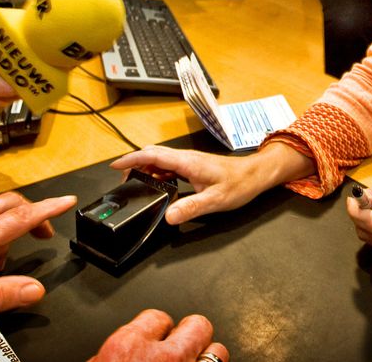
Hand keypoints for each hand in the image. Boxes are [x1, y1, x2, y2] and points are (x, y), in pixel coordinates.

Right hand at [89, 309, 228, 361]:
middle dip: (191, 333)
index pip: (156, 316)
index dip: (157, 326)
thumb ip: (109, 355)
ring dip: (207, 355)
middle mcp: (163, 358)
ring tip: (198, 359)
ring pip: (218, 352)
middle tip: (184, 343)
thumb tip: (110, 355)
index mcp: (127, 347)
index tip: (156, 333)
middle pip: (197, 325)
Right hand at [109, 145, 278, 224]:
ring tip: (137, 184)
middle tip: (123, 180)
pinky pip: (170, 166)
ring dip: (146, 169)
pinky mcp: (194, 166)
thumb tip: (168, 216)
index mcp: (188, 162)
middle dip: (135, 165)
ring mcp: (190, 161)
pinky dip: (158, 173)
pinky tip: (159, 186)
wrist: (256, 174)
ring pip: (161, 160)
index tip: (116, 166)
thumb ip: (191, 207)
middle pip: (153, 155)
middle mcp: (187, 158)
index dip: (132, 159)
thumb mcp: (216, 200)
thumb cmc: (240, 184)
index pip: (153, 156)